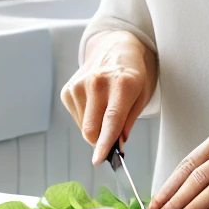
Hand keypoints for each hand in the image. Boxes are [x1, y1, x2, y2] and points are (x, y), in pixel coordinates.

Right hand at [59, 30, 155, 166]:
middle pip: (91, 129)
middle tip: (112, 139)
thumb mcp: (141, 95)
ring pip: (83, 127)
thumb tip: (116, 145)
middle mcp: (97, 82)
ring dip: (95, 128)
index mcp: (122, 83)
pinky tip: (95, 103)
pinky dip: (86, 119)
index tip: (98, 160)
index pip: (111, 119)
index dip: (105, 143)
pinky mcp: (68, 89)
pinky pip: (76, 118)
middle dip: (101, 142)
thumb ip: (128, 121)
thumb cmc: (132, 75)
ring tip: (105, 109)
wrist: (115, 48)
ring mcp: (79, 84)